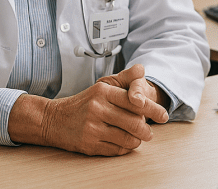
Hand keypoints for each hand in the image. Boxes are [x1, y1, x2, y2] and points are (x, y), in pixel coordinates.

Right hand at [7, 72, 166, 155]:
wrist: (54, 119)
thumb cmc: (83, 103)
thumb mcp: (102, 86)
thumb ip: (124, 78)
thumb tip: (143, 69)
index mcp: (103, 92)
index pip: (134, 101)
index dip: (152, 109)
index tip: (163, 115)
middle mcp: (97, 109)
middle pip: (133, 122)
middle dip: (147, 130)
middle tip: (151, 132)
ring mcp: (92, 128)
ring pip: (126, 138)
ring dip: (137, 140)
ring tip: (139, 138)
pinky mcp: (89, 144)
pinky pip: (115, 149)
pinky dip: (124, 148)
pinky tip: (125, 144)